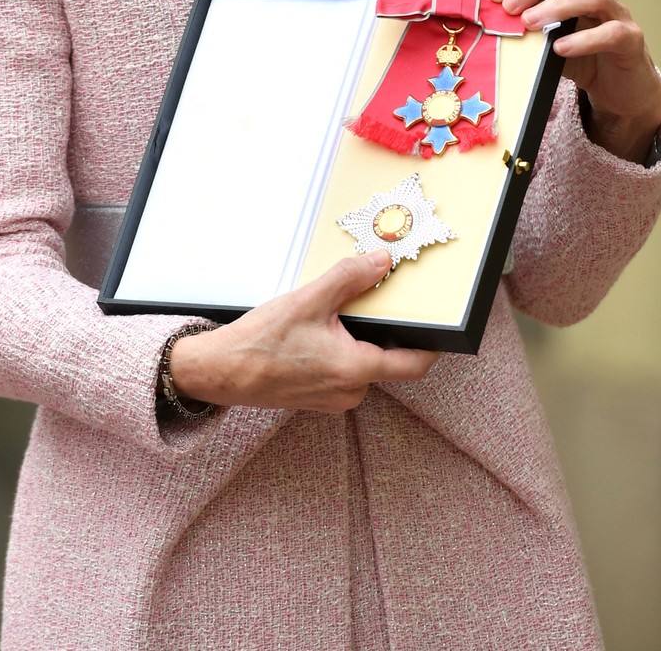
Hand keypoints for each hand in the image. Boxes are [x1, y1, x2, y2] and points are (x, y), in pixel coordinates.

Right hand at [168, 251, 437, 412]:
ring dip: (356, 339)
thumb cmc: (260, 342)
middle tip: (376, 301)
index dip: (430, 344)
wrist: (221, 372)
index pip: (413, 363)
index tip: (439, 325)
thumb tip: (381, 262)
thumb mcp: (309, 300)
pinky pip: (341, 370)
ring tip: (336, 312)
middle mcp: (350, 391)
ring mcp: (332, 397)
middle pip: (386, 358)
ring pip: (361, 363)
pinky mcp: (316, 396)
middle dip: (383, 330)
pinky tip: (318, 329)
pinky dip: (339, 349)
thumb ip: (350, 279)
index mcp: (356, 369)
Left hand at [488, 0, 660, 162]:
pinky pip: (612, 32)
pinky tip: (560, 49)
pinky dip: (583, 39)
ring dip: (557, 6)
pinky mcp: (630, 41)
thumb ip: (522, 22)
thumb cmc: (577, 56)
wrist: (619, 88)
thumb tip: (483, 18)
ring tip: (530, 24)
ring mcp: (617, 13)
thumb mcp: (544, 36)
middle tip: (510, 8)